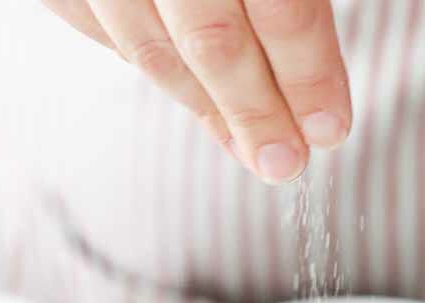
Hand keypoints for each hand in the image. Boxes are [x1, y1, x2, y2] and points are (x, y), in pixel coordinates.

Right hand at [43, 0, 350, 183]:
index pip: (283, 8)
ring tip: (246, 145)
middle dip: (255, 113)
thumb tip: (320, 84)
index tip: (330, 129)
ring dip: (203, 106)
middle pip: (213, 41)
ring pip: (149, 47)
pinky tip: (186, 89)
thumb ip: (293, 0)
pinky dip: (143, 62)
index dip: (309, 76)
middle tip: (286, 164)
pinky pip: (94, 25)